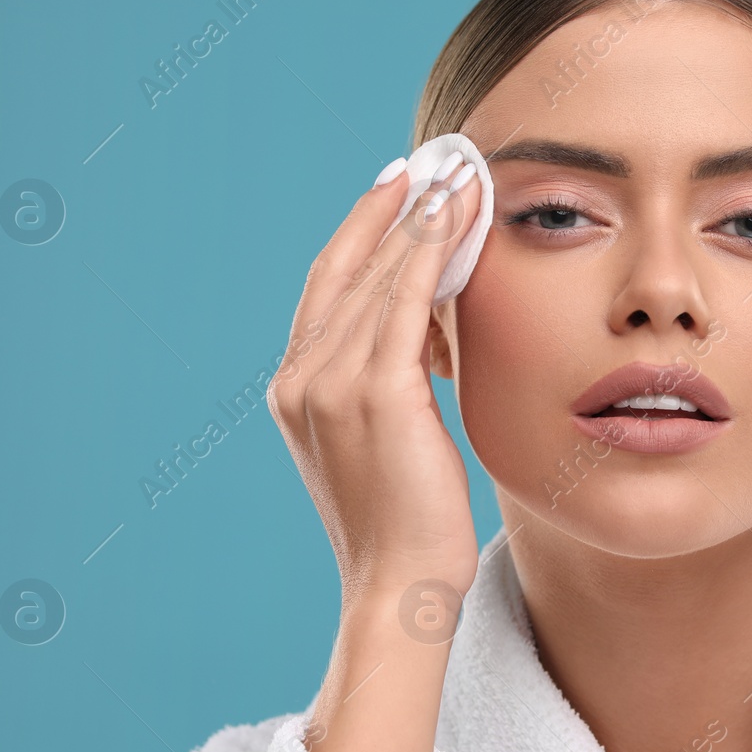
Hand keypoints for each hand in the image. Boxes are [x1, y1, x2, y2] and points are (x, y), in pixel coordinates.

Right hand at [268, 153, 483, 606]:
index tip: (394, 191)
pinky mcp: (377, 393)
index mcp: (295, 391)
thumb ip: (389, 385)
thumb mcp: (384, 442)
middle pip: (347, 270)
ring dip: (419, 219)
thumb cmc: (404, 525)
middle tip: (428, 165)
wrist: (398, 587)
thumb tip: (430, 337)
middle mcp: (301, 379)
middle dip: (390, 211)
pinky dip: (429, 250)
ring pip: (377, 277)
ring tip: (456, 179)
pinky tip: (454, 216)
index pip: (328, 290)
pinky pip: (405, 301)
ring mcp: (332, 385)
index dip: (361, 234)